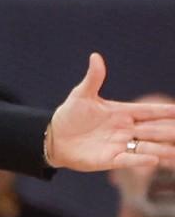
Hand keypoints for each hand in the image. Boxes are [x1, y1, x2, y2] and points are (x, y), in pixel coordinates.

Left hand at [49, 53, 174, 170]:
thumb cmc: (69, 115)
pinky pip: (130, 160)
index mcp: (122, 113)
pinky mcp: (111, 159)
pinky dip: (141, 160)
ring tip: (174, 149)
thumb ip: (93, 78)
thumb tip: (95, 56)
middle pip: (154, 129)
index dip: (165, 111)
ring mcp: (120, 144)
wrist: (54, 138)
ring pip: (148, 146)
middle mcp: (125, 129)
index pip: (149, 111)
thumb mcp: (81, 95)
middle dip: (169, 129)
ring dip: (162, 147)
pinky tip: (154, 159)